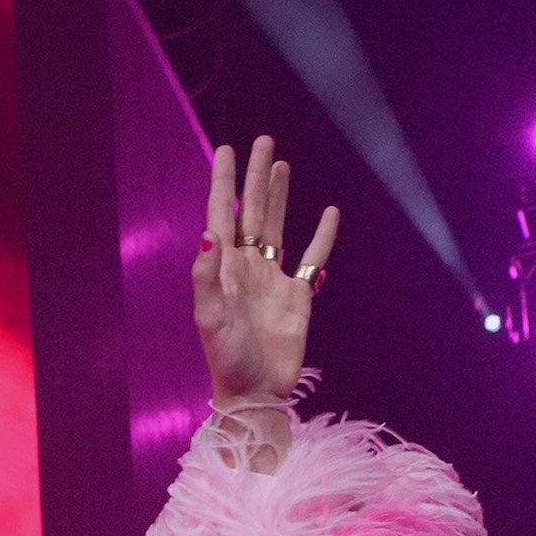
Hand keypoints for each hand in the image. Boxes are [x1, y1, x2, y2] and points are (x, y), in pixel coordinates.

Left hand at [192, 137, 338, 416]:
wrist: (256, 393)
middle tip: (263, 142)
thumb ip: (206, 276)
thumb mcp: (209, 318)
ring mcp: (272, 279)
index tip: (227, 149)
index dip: (224, 182)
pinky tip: (329, 213)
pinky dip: (322, 237)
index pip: (222, 214)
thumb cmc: (226, 360)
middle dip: (257, 177)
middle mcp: (247, 267)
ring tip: (282, 165)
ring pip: (278, 226)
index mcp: (223, 268)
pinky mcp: (298, 296)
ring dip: (279, 196)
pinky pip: (312, 259)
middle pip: (253, 211)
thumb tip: (209, 232)